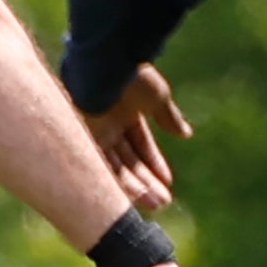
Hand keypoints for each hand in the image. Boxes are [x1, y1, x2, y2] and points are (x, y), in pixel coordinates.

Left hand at [87, 65, 189, 211]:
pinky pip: (98, 165)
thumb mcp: (157, 97)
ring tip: (154, 205)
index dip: (153, 163)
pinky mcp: (80, 137)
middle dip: (146, 181)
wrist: (106, 61)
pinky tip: (134, 196)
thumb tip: (186, 134)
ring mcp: (93, 132)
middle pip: (126, 160)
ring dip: (134, 187)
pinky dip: (117, 182)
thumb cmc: (132, 74)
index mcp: (125, 111)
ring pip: (114, 167)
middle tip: (163, 203)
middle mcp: (107, 124)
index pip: (139, 144)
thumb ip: (169, 117)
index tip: (167, 183)